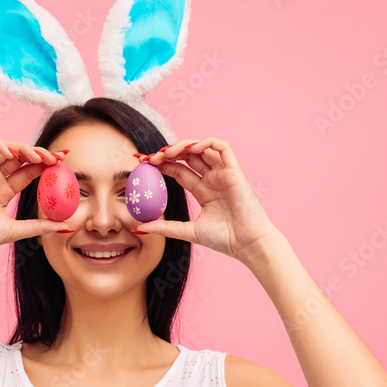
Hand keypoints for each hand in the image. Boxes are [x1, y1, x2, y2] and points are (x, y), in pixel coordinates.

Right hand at [0, 139, 70, 261]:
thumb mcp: (18, 230)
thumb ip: (41, 226)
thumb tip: (66, 226)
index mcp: (5, 191)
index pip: (29, 170)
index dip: (46, 163)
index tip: (63, 161)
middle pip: (21, 157)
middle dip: (40, 153)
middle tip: (57, 157)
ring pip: (6, 148)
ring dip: (24, 148)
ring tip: (39, 156)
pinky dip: (0, 144)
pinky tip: (13, 154)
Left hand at [136, 137, 282, 262]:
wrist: (247, 244)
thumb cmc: (224, 239)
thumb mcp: (187, 231)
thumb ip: (164, 227)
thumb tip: (139, 227)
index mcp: (202, 191)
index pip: (178, 171)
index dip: (161, 164)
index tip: (143, 163)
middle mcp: (212, 180)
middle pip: (187, 157)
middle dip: (168, 153)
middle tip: (151, 157)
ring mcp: (223, 174)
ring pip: (202, 148)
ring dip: (183, 146)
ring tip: (167, 153)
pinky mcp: (234, 171)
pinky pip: (222, 147)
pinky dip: (207, 142)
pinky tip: (192, 148)